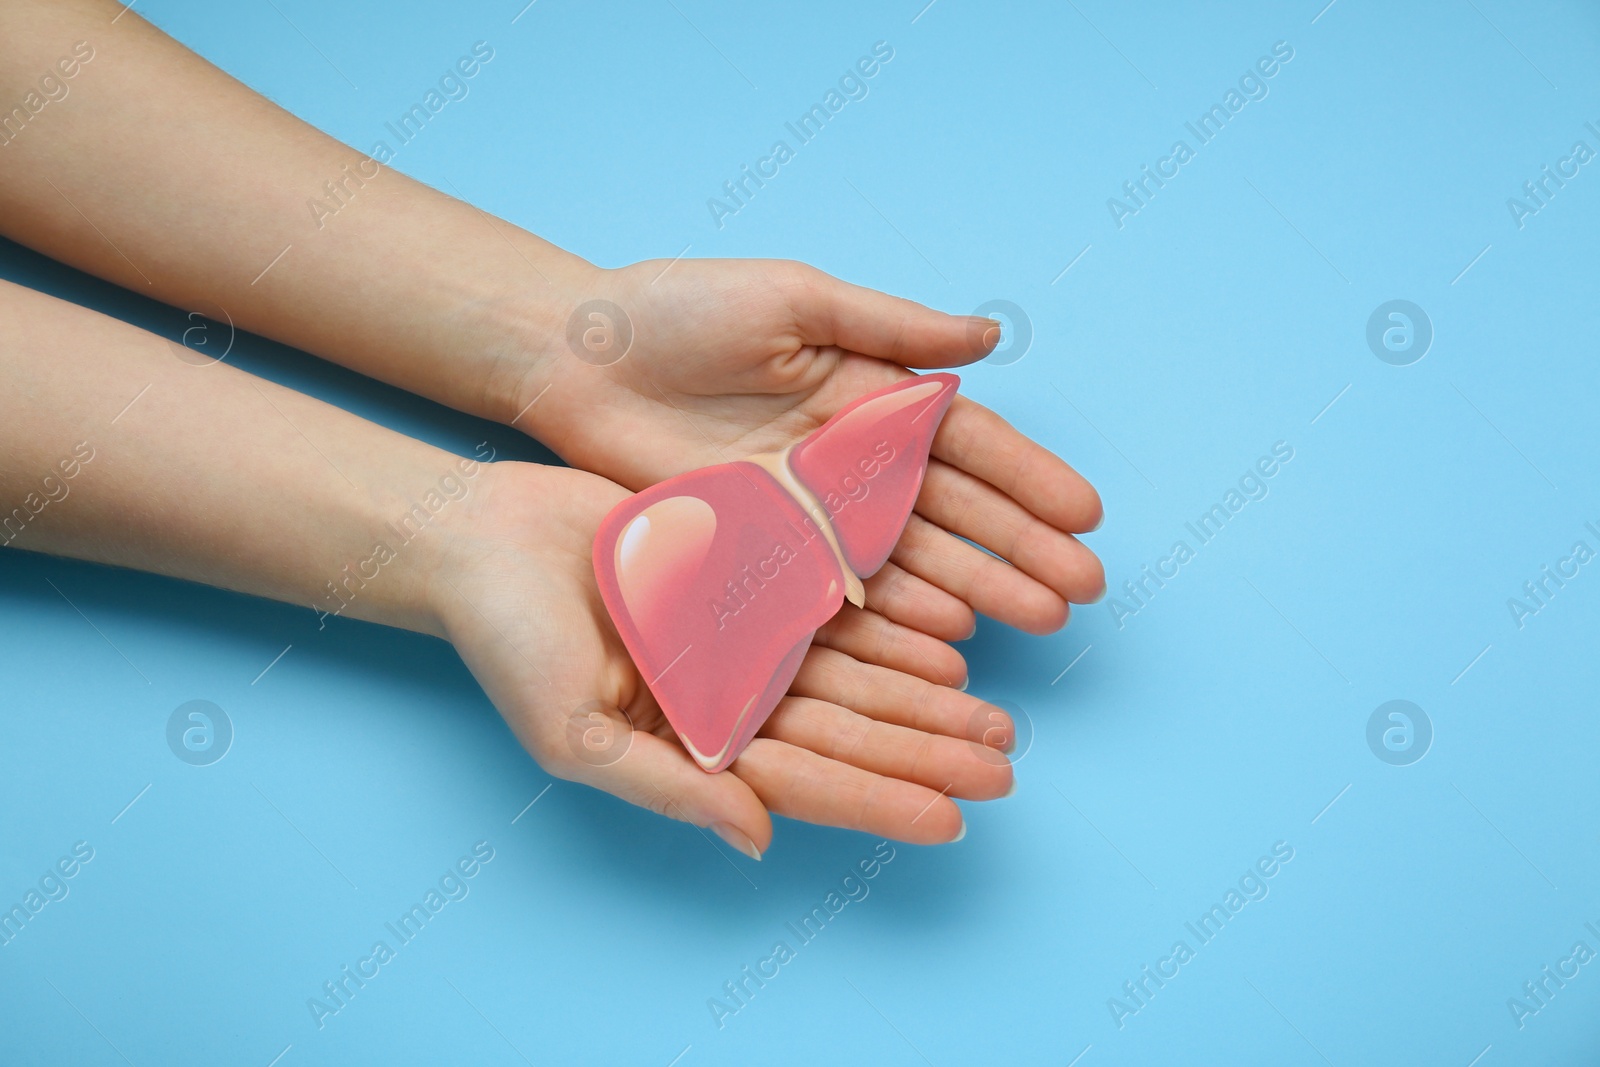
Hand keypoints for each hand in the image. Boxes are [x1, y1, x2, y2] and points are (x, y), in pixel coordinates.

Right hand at [431, 461, 1016, 853]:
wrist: (481, 539)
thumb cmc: (509, 644)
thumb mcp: (575, 736)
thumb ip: (671, 789)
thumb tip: (762, 841)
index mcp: (693, 746)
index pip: (807, 783)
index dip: (881, 801)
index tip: (955, 818)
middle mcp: (730, 697)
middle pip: (850, 731)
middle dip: (927, 752)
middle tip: (1006, 764)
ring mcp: (742, 636)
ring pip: (856, 676)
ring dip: (926, 698)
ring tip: (996, 716)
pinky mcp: (747, 574)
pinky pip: (835, 605)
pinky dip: (892, 627)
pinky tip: (948, 642)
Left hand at [518, 259, 1105, 649]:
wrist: (576, 357)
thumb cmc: (678, 308)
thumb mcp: (793, 296)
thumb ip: (890, 324)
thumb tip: (991, 339)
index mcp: (865, 393)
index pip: (966, 443)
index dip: (1028, 478)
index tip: (1086, 516)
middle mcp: (849, 457)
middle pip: (954, 510)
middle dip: (1021, 548)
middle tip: (1079, 591)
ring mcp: (809, 508)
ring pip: (911, 555)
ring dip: (977, 587)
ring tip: (1037, 619)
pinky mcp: (761, 547)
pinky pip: (842, 586)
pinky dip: (896, 612)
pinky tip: (947, 635)